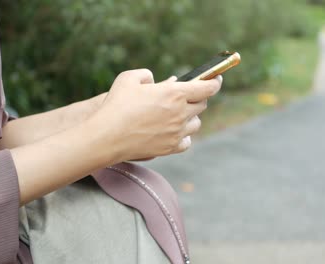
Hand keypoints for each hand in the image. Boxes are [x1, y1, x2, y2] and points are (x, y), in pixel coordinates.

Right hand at [94, 69, 221, 160]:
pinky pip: (187, 141)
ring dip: (191, 116)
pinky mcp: (170, 148)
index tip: (216, 78)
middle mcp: (180, 113)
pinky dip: (185, 135)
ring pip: (196, 123)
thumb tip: (153, 81)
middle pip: (202, 105)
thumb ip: (145, 75)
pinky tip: (176, 131)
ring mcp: (177, 132)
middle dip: (198, 98)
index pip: (207, 87)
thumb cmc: (116, 105)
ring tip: (179, 114)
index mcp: (174, 94)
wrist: (107, 136)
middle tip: (188, 95)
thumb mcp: (128, 78)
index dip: (215, 81)